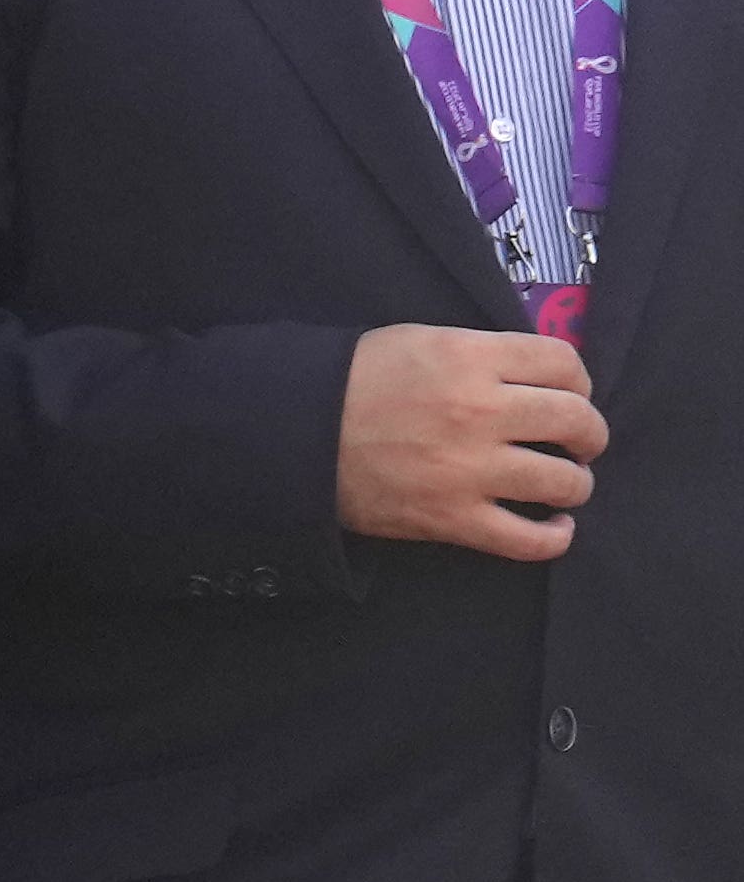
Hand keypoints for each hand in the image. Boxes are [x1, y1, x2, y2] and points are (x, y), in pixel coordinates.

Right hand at [336, 322, 603, 562]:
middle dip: (588, 433)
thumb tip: (536, 376)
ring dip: (575, 483)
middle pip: (576, 421)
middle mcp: (479, 411)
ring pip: (566, 481)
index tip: (570, 395)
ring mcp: (469, 469)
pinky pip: (530, 540)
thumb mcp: (417, 341)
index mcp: (469, 358)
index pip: (564, 364)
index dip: (578, 382)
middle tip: (577, 442)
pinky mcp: (453, 518)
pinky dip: (554, 537)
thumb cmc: (352, 382)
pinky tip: (554, 527)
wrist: (293, 434)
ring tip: (561, 483)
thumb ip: (479, 353)